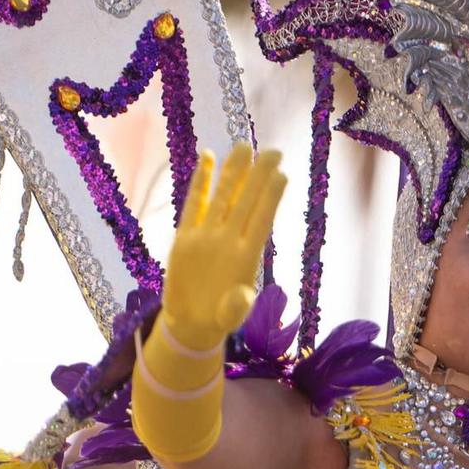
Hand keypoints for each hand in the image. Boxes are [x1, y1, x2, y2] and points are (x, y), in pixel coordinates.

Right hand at [158, 143, 285, 349]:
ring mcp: (207, 235)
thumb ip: (237, 305)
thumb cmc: (219, 318)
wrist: (191, 321)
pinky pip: (194, 203)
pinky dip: (201, 181)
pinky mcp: (186, 236)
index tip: (283, 175)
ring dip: (233, 172)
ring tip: (244, 146)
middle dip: (259, 176)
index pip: (261, 221)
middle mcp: (228, 240)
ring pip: (222, 197)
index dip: (271, 198)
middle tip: (273, 150)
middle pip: (245, 202)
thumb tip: (244, 295)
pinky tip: (209, 156)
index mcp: (246, 257)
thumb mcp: (230, 316)